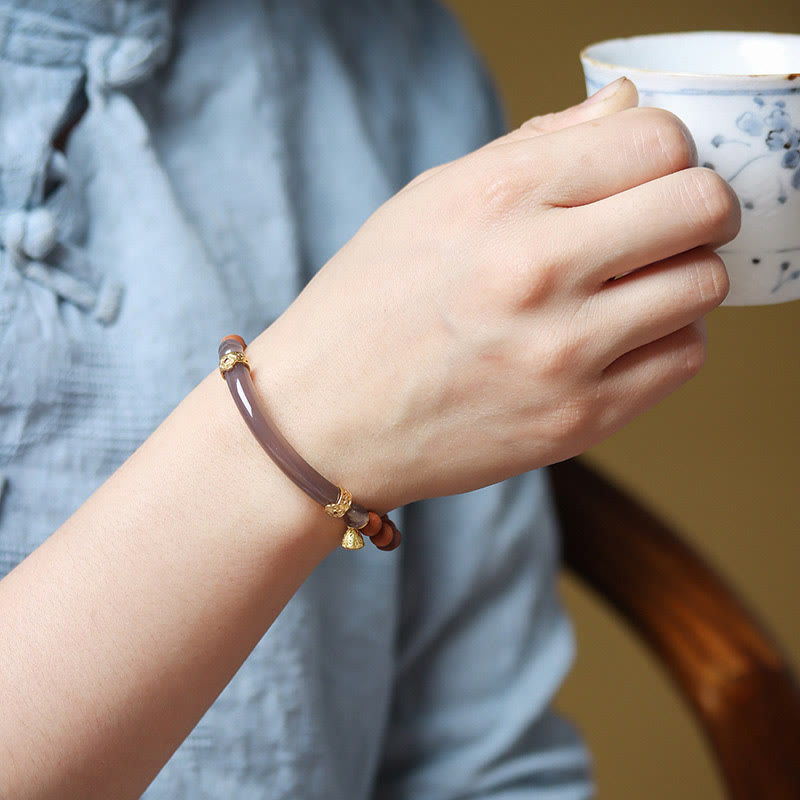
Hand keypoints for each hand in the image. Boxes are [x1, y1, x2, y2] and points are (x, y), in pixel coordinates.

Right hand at [249, 78, 739, 511]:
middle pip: (702, 207)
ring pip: (704, 286)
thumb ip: (537, 147)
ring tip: (634, 285)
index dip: (666, 149)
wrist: (323, 424)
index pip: (656, 139)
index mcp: (497, 198)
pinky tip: (622, 336)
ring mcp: (563, 354)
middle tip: (665, 221)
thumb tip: (626, 108)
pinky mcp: (577, 421)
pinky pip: (682, 359)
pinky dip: (668, 338)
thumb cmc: (364, 309)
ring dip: (682, 275)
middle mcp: (537, 271)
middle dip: (697, 205)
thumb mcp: (428, 202)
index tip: (649, 170)